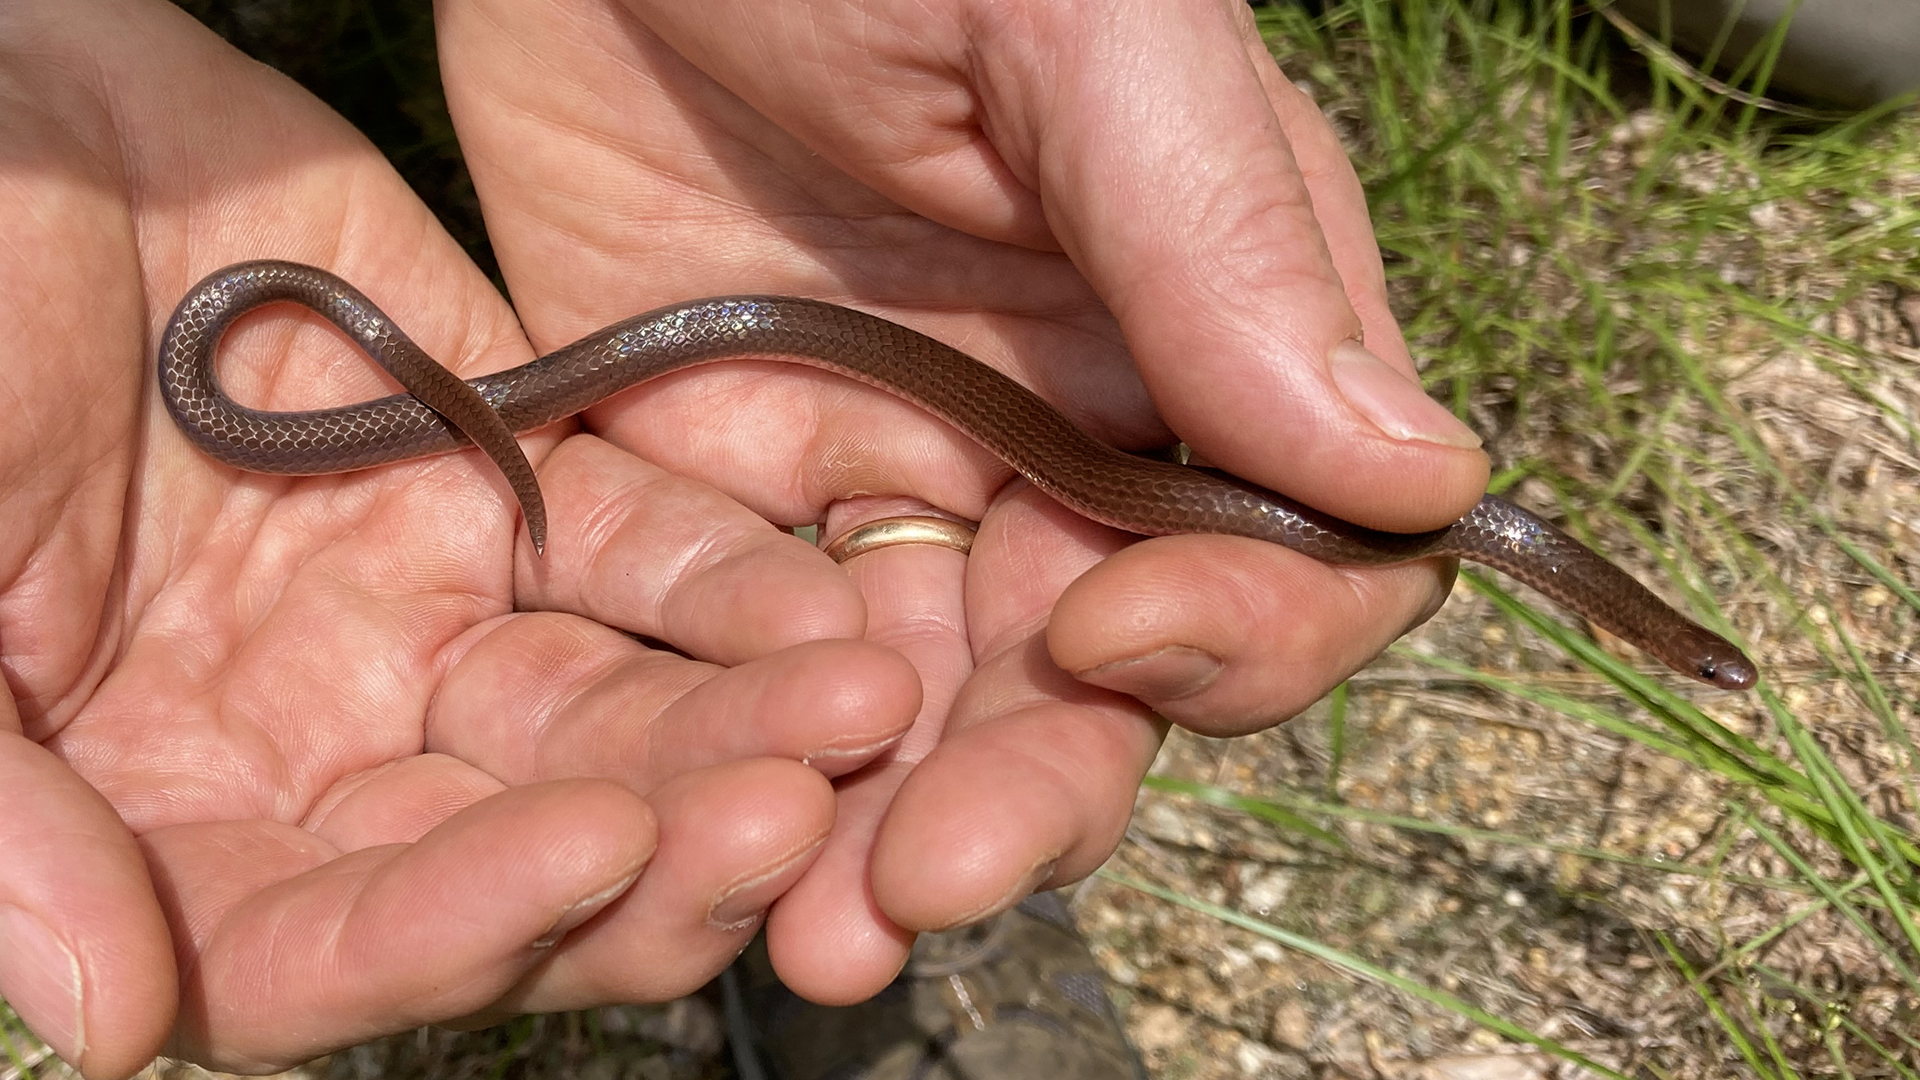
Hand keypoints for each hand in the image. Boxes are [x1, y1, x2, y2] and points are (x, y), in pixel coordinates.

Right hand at [0, 1, 922, 1072]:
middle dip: (664, 845)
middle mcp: (315, 738)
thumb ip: (1, 811)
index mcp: (158, 806)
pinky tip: (827, 599)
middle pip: (518, 854)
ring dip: (737, 727)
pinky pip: (640, 551)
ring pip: (609, 717)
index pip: (323, 943)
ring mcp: (421, 610)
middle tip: (797, 808)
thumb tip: (108, 1025)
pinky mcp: (502, 481)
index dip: (459, 923)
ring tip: (866, 704)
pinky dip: (731, 581)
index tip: (593, 850)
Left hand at [434, 0, 1489, 1001]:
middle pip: (1099, 681)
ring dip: (879, 826)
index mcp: (1203, 331)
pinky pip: (754, 657)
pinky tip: (685, 820)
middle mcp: (1071, 432)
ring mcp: (896, 470)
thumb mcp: (1078, 24)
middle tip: (919, 882)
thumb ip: (1228, 241)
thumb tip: (1417, 479)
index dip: (1238, 632)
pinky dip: (735, 749)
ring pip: (929, 706)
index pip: (1296, 553)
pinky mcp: (731, 485)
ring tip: (811, 933)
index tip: (1112, 635)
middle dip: (1026, 788)